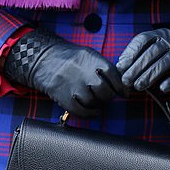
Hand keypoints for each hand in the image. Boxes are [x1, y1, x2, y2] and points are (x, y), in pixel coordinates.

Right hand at [4, 29, 125, 116]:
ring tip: (97, 100)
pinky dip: (90, 114)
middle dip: (109, 96)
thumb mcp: (89, 55)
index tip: (124, 93)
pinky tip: (94, 111)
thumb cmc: (72, 59)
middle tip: (107, 96)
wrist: (45, 60)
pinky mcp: (64, 98)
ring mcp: (72, 86)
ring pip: (93, 102)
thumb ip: (104, 68)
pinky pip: (81, 111)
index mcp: (91, 59)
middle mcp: (82, 72)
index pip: (112, 74)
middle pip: (104, 90)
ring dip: (98, 104)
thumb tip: (122, 83)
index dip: (121, 86)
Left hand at [116, 22, 169, 92]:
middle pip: (151, 53)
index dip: (130, 52)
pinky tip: (162, 88)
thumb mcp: (160, 44)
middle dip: (136, 68)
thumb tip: (121, 65)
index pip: (142, 40)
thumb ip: (143, 52)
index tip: (121, 66)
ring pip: (164, 63)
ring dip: (149, 76)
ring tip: (138, 86)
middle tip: (126, 80)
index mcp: (160, 34)